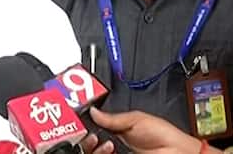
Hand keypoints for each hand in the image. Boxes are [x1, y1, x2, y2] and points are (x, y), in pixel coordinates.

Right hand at [81, 108, 211, 153]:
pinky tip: (107, 150)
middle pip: (90, 141)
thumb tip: (92, 110)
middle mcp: (114, 144)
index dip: (86, 124)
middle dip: (87, 137)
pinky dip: (100, 153)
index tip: (81, 122)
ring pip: (94, 151)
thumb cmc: (164, 136)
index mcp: (117, 129)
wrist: (178, 153)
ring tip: (105, 143)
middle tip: (92, 135)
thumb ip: (113, 117)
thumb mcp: (135, 119)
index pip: (94, 126)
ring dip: (94, 146)